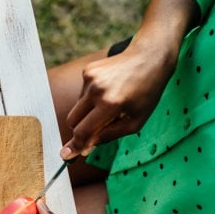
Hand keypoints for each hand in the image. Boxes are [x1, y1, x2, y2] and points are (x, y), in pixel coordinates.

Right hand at [60, 42, 175, 159]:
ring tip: (111, 103)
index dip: (75, 146)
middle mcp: (96, 90)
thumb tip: (86, 147)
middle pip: (72, 120)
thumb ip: (109, 136)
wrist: (149, 58)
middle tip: (91, 134)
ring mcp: (89, 78)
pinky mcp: (87, 70)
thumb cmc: (146, 93)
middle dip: (79, 130)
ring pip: (77, 107)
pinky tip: (109, 91)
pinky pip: (82, 94)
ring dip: (89, 112)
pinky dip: (91, 98)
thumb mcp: (136, 122)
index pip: (83, 131)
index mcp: (111, 104)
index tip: (66, 155)